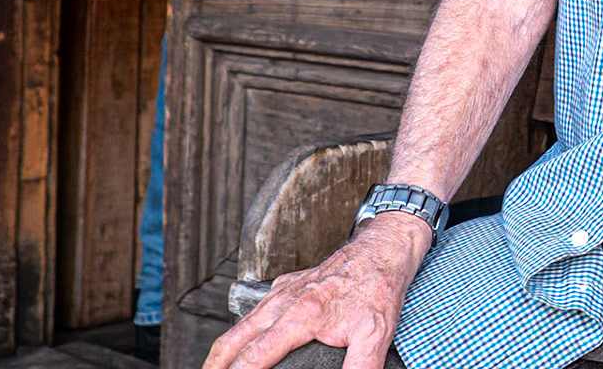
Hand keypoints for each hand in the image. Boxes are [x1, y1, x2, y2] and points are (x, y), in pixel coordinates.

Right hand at [203, 212, 432, 368]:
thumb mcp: (375, 335)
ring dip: (225, 349)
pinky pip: (258, 307)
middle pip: (234, 341)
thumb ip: (358, 368)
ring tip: (218, 368)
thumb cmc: (380, 285)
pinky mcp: (291, 282)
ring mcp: (284, 290)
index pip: (252, 358)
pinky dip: (243, 326)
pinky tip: (247, 336)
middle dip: (216, 365)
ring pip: (242, 322)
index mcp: (298, 317)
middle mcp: (284, 302)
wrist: (386, 246)